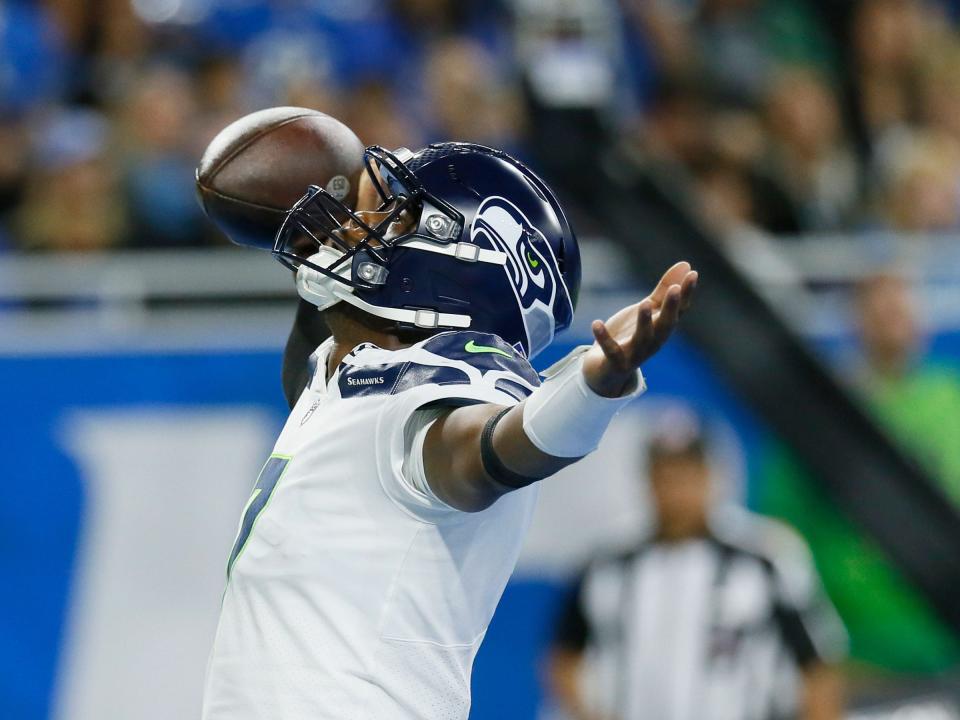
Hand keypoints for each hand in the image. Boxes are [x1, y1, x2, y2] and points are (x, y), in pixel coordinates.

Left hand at [582, 261, 697, 396]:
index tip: (692, 274)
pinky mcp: (616, 363)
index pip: (679, 311)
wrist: (606, 369)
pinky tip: (595, 323)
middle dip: (671, 308)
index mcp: (662, 328)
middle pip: (665, 325)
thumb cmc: (630, 335)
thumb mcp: (647, 310)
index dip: (686, 294)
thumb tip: (686, 265)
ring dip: (645, 322)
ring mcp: (636, 354)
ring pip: (643, 339)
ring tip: (645, 304)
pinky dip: (604, 338)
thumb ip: (663, 290)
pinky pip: (611, 351)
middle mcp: (653, 342)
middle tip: (675, 289)